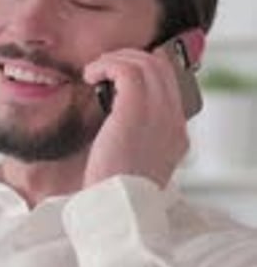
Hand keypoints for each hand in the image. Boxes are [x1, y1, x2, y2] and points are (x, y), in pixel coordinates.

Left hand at [81, 45, 189, 188]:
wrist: (117, 207)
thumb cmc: (116, 192)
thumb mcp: (134, 164)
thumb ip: (136, 139)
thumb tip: (116, 117)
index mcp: (177, 135)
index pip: (171, 86)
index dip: (145, 73)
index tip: (119, 77)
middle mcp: (173, 120)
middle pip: (161, 67)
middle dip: (130, 60)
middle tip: (105, 69)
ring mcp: (158, 113)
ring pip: (145, 62)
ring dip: (116, 60)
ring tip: (95, 71)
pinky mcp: (135, 110)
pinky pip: (126, 68)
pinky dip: (106, 65)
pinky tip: (90, 75)